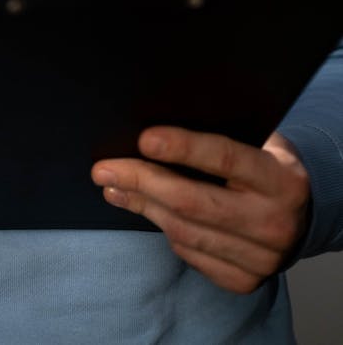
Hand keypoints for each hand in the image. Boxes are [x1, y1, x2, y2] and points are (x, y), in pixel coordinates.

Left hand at [91, 127, 309, 293]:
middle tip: (103, 168)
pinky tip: (144, 209)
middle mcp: (274, 222)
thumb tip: (157, 123)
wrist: (301, 215)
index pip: (225, 158)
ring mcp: (261, 258)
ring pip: (184, 232)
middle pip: (192, 202)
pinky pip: (190, 254)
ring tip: (113, 186)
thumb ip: (220, 134)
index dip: (182, 147)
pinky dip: (163, 230)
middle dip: (141, 181)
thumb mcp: (259, 142)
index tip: (142, 138)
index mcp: (281, 179)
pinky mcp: (244, 280)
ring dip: (142, 206)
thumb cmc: (266, 165)